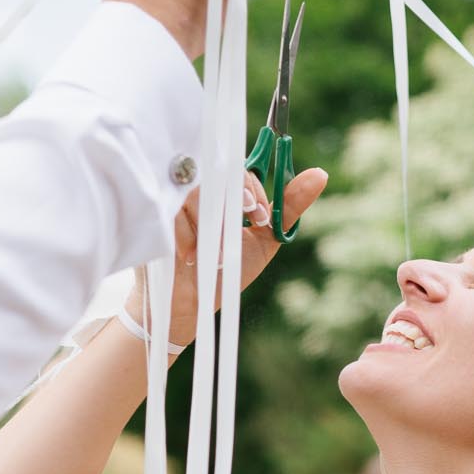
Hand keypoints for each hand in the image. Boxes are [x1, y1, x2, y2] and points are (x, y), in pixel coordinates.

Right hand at [130, 165, 328, 345]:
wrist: (191, 306)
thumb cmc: (225, 272)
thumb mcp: (264, 240)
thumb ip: (289, 207)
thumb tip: (321, 175)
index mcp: (222, 189)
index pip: (237, 168)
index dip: (250, 187)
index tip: (260, 214)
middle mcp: (196, 189)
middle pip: (216, 171)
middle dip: (236, 194)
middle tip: (247, 219)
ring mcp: (171, 202)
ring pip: (195, 191)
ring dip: (214, 222)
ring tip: (218, 253)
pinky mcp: (152, 219)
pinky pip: (173, 213)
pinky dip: (189, 235)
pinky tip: (193, 256)